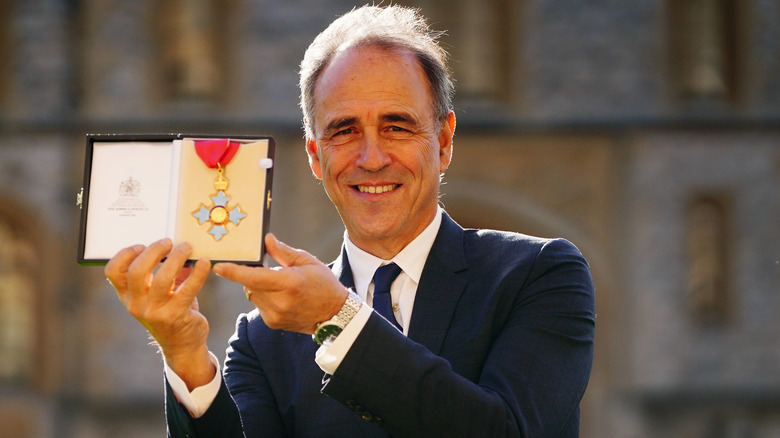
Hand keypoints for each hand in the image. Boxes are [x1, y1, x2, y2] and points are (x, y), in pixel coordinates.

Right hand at [104, 239, 214, 389]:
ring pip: (162, 278)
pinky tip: (205, 264)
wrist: (182, 345)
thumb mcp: (157, 295)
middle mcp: (136, 305)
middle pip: (136, 271)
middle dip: (153, 251)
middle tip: (168, 242)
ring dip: (176, 258)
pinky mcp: (176, 315)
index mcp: (127, 297)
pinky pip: (187, 289)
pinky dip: (198, 273)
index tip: (141, 245)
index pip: (112, 272)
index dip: (125, 254)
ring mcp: (155, 312)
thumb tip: (174, 245)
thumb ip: (159, 273)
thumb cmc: (169, 312)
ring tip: (186, 248)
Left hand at [213, 233, 347, 333]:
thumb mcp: (308, 262)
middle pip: (250, 284)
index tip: (218, 266)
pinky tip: (283, 297)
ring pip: (253, 294)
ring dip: (259, 287)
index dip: (234, 272)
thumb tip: (267, 240)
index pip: (254, 277)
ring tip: (282, 286)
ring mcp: (275, 315)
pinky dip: (265, 297)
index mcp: (290, 283)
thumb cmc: (323, 284)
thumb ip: (283, 252)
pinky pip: (259, 305)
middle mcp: (280, 301)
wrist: (334, 314)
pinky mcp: (273, 323)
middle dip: (253, 274)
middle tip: (269, 270)